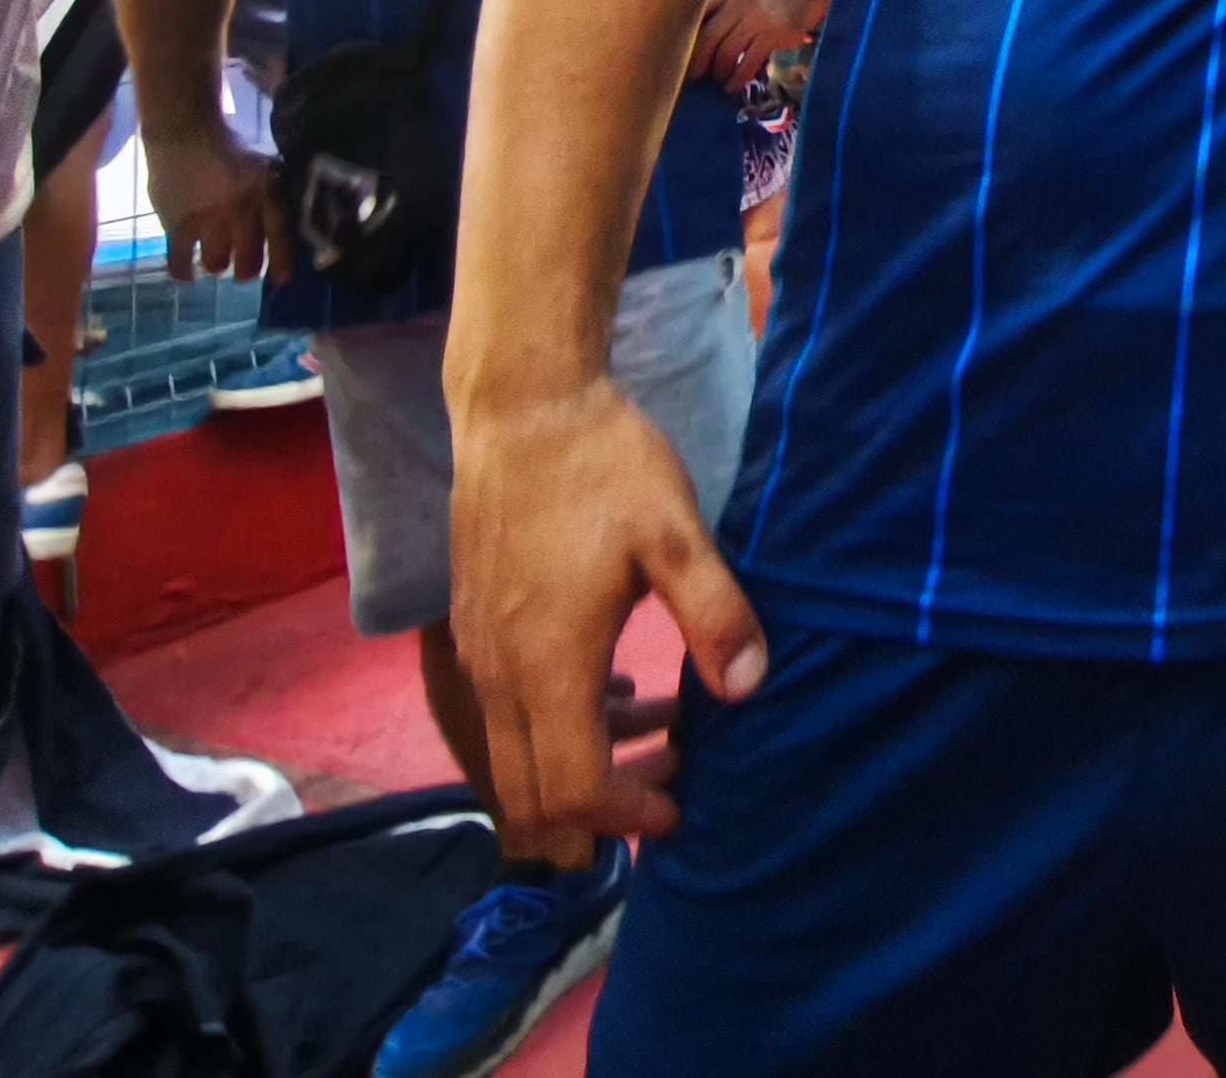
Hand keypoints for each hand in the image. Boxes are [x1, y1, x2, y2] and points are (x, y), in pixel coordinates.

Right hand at [145, 126, 284, 285]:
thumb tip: (297, 218)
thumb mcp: (263, 165)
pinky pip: (180, 260)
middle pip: (248, 256)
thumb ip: (275, 192)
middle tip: (244, 273)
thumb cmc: (228, 148)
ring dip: (218, 266)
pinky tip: (187, 273)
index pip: (279, 234)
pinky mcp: (176, 223)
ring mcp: (206, 218)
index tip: (280, 282)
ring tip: (216, 262)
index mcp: (264, 192)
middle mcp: (238, 208)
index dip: (281, 262)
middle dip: (247, 271)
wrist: (183, 130)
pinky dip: (184, 271)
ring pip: (217, 262)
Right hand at [449, 376, 769, 862]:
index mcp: (548, 665)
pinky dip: (559, 727)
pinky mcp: (477, 629)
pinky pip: (506, 714)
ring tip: (664, 734)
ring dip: (581, 768)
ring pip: (515, 757)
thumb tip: (748, 689)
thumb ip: (715, 615)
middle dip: (600, 813)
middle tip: (671, 785)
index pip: (573, 788)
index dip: (627, 815)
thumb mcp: (677, 535)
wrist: (521, 409)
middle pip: (530, 794)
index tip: (679, 808)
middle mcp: (499, 674)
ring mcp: (481, 653)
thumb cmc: (602, 466)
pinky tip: (619, 688)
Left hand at [689, 0, 817, 96]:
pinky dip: (738, 78)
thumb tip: (689, 46)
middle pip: (710, 35)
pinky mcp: (772, 35)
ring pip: (728, 51)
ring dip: (720, 71)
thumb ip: (717, 11)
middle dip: (699, 60)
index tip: (678, 52)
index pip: (700, 12)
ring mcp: (758, 18)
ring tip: (719, 81)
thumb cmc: (760, 3)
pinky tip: (733, 87)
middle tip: (694, 77)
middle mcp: (740, 2)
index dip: (687, 35)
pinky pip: (749, 62)